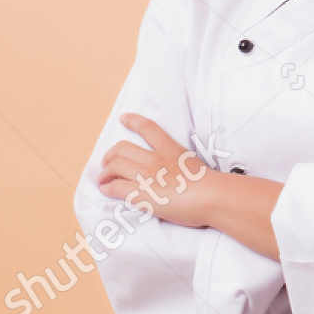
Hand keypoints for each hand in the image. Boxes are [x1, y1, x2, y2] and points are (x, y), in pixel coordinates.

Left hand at [97, 112, 217, 228]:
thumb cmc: (210, 185)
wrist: (210, 196)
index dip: (133, 121)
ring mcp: (146, 175)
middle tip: (107, 160)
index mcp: (170, 149)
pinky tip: (105, 189)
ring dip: (105, 171)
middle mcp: (155, 159)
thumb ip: (182, 165)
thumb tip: (178, 175)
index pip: (148, 128)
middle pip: (123, 148)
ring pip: (115, 165)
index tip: (124, 118)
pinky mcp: (140, 193)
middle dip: (111, 153)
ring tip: (103, 177)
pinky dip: (107, 187)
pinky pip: (115, 186)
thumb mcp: (195, 165)